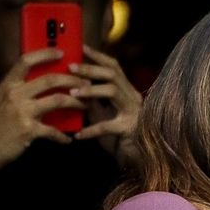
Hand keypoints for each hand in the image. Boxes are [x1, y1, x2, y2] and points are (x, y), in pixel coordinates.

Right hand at [0, 49, 87, 174]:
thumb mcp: (4, 100)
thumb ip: (21, 90)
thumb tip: (44, 82)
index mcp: (9, 84)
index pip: (26, 61)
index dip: (45, 54)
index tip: (61, 53)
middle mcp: (15, 94)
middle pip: (50, 80)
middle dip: (73, 81)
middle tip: (87, 84)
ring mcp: (23, 111)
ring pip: (58, 100)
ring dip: (76, 103)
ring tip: (86, 105)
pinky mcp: (30, 129)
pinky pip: (54, 131)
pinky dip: (63, 137)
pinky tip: (68, 140)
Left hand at [71, 45, 142, 166]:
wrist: (138, 162)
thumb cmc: (120, 139)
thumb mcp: (104, 115)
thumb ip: (94, 102)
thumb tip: (75, 87)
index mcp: (128, 93)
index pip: (114, 67)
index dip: (98, 56)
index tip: (81, 47)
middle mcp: (134, 100)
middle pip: (113, 74)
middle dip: (90, 68)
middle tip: (70, 67)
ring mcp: (134, 114)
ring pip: (113, 91)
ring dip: (91, 90)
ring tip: (73, 93)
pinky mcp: (130, 130)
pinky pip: (108, 126)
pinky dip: (92, 130)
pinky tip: (79, 135)